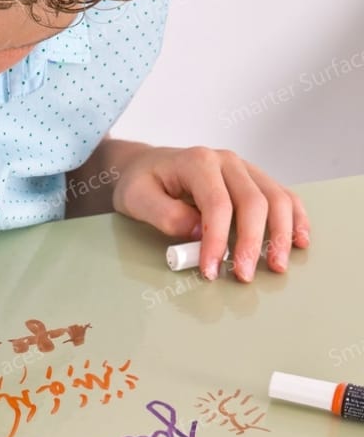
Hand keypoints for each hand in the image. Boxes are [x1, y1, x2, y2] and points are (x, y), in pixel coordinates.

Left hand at [111, 145, 310, 280]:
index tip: (212, 270)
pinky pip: (282, 195)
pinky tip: (299, 240)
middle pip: (253, 201)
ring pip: (276, 198)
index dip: (218, 240)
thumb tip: (199, 232)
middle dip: (252, 243)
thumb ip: (165, 215)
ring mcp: (243, 169)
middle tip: (244, 275)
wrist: (144, 165)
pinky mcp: (252, 180)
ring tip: (276, 265)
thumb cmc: (140, 182)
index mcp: (198, 162)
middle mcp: (226, 161)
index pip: (217, 205)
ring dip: (281, 234)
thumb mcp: (137, 198)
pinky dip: (295, 218)